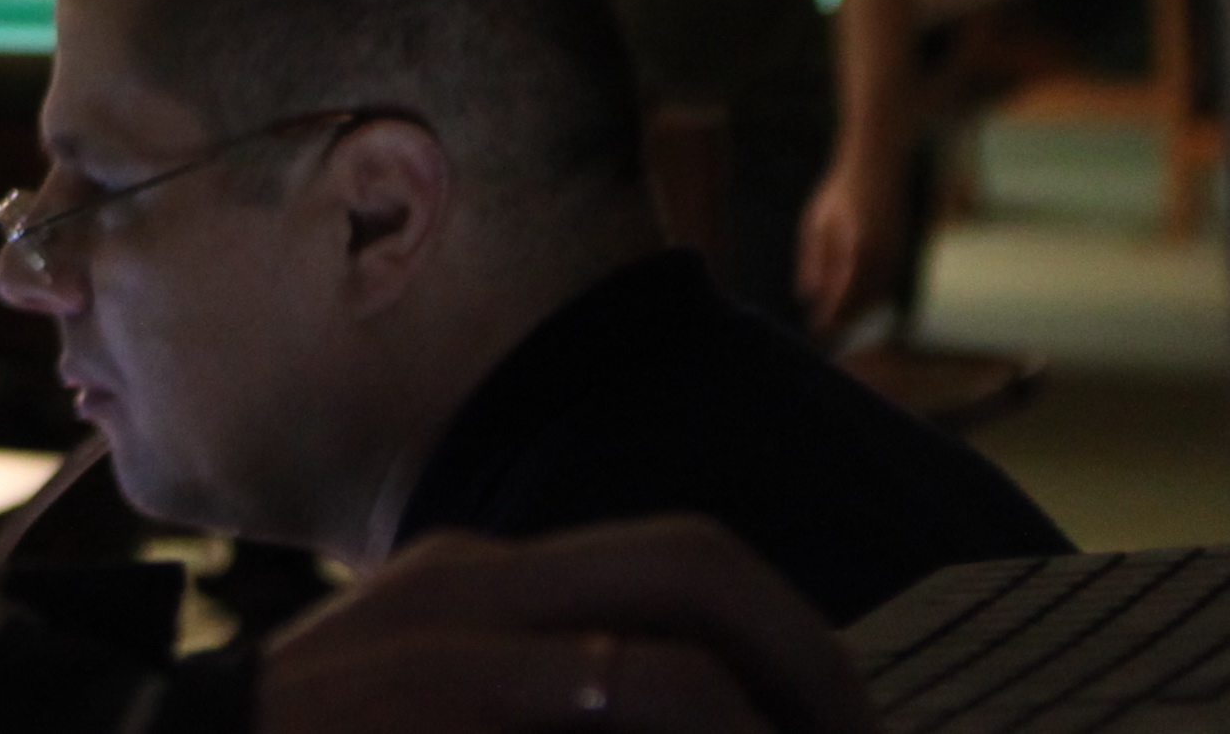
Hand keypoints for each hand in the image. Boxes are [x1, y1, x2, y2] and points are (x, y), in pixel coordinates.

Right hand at [260, 520, 874, 733]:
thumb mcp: (428, 702)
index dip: (791, 635)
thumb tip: (688, 701)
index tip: (848, 722)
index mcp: (477, 583)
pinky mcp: (434, 705)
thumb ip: (531, 697)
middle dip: (817, 663)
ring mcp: (447, 649)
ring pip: (671, 664)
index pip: (676, 560)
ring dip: (777, 726)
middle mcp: (472, 589)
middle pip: (696, 566)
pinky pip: (610, 702)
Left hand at [798, 146, 904, 334]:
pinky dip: (873, 297)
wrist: (879, 166)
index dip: (830, 317)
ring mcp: (898, 256)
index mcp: (857, 251)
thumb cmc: (842, 191)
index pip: (843, 296)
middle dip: (844, 320)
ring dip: (859, 312)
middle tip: (824, 331)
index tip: (816, 330)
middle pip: (863, 303)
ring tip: (837, 320)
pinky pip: (889, 285)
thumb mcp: (817, 221)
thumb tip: (807, 295)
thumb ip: (813, 260)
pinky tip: (857, 299)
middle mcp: (882, 259)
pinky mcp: (905, 252)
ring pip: (879, 297)